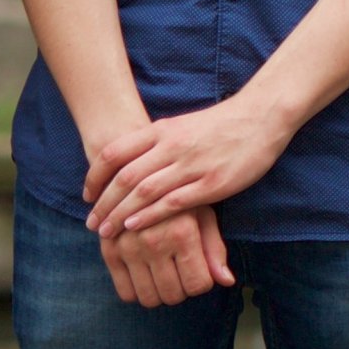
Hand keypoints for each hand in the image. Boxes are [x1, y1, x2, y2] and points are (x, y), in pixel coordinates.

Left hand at [82, 92, 300, 238]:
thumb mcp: (181, 125)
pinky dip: (150, 216)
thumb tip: (128, 161)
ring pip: (144, 192)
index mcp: (161, 131)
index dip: (95, 177)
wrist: (261, 116)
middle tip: (91, 223)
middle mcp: (172, 147)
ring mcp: (191, 166)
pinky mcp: (211, 184)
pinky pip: (173, 203)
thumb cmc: (221, 124)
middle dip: (103, 203)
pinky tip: (135, 227)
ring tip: (106, 231)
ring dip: (120, 214)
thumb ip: (156, 142)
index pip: (114, 153)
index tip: (87, 195)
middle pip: (125, 177)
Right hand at [100, 207, 231, 307]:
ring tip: (165, 274)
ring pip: (150, 299)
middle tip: (181, 274)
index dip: (202, 282)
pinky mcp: (109, 251)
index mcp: (181, 232)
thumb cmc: (178, 196)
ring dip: (161, 293)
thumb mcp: (203, 214)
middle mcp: (153, 242)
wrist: (136, 175)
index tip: (199, 271)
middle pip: (174, 295)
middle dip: (182, 290)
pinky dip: (138, 292)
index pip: (198, 284)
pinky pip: (125, 293)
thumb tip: (227, 282)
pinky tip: (146, 276)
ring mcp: (128, 248)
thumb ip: (215, 249)